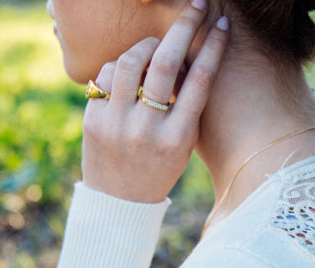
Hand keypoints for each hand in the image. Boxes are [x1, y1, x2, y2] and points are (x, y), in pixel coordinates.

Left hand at [81, 1, 228, 202]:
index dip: (213, 48)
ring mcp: (117, 123)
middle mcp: (148, 128)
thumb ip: (188, 106)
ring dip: (148, 44)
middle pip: (168, 63)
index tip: (221, 26)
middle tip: (196, 7)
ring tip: (156, 46)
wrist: (119, 200)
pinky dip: (121, 65)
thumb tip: (187, 59)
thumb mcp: (185, 145)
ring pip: (132, 61)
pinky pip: (107, 75)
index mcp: (179, 137)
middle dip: (184, 27)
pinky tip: (130, 70)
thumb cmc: (160, 169)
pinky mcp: (93, 119)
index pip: (201, 80)